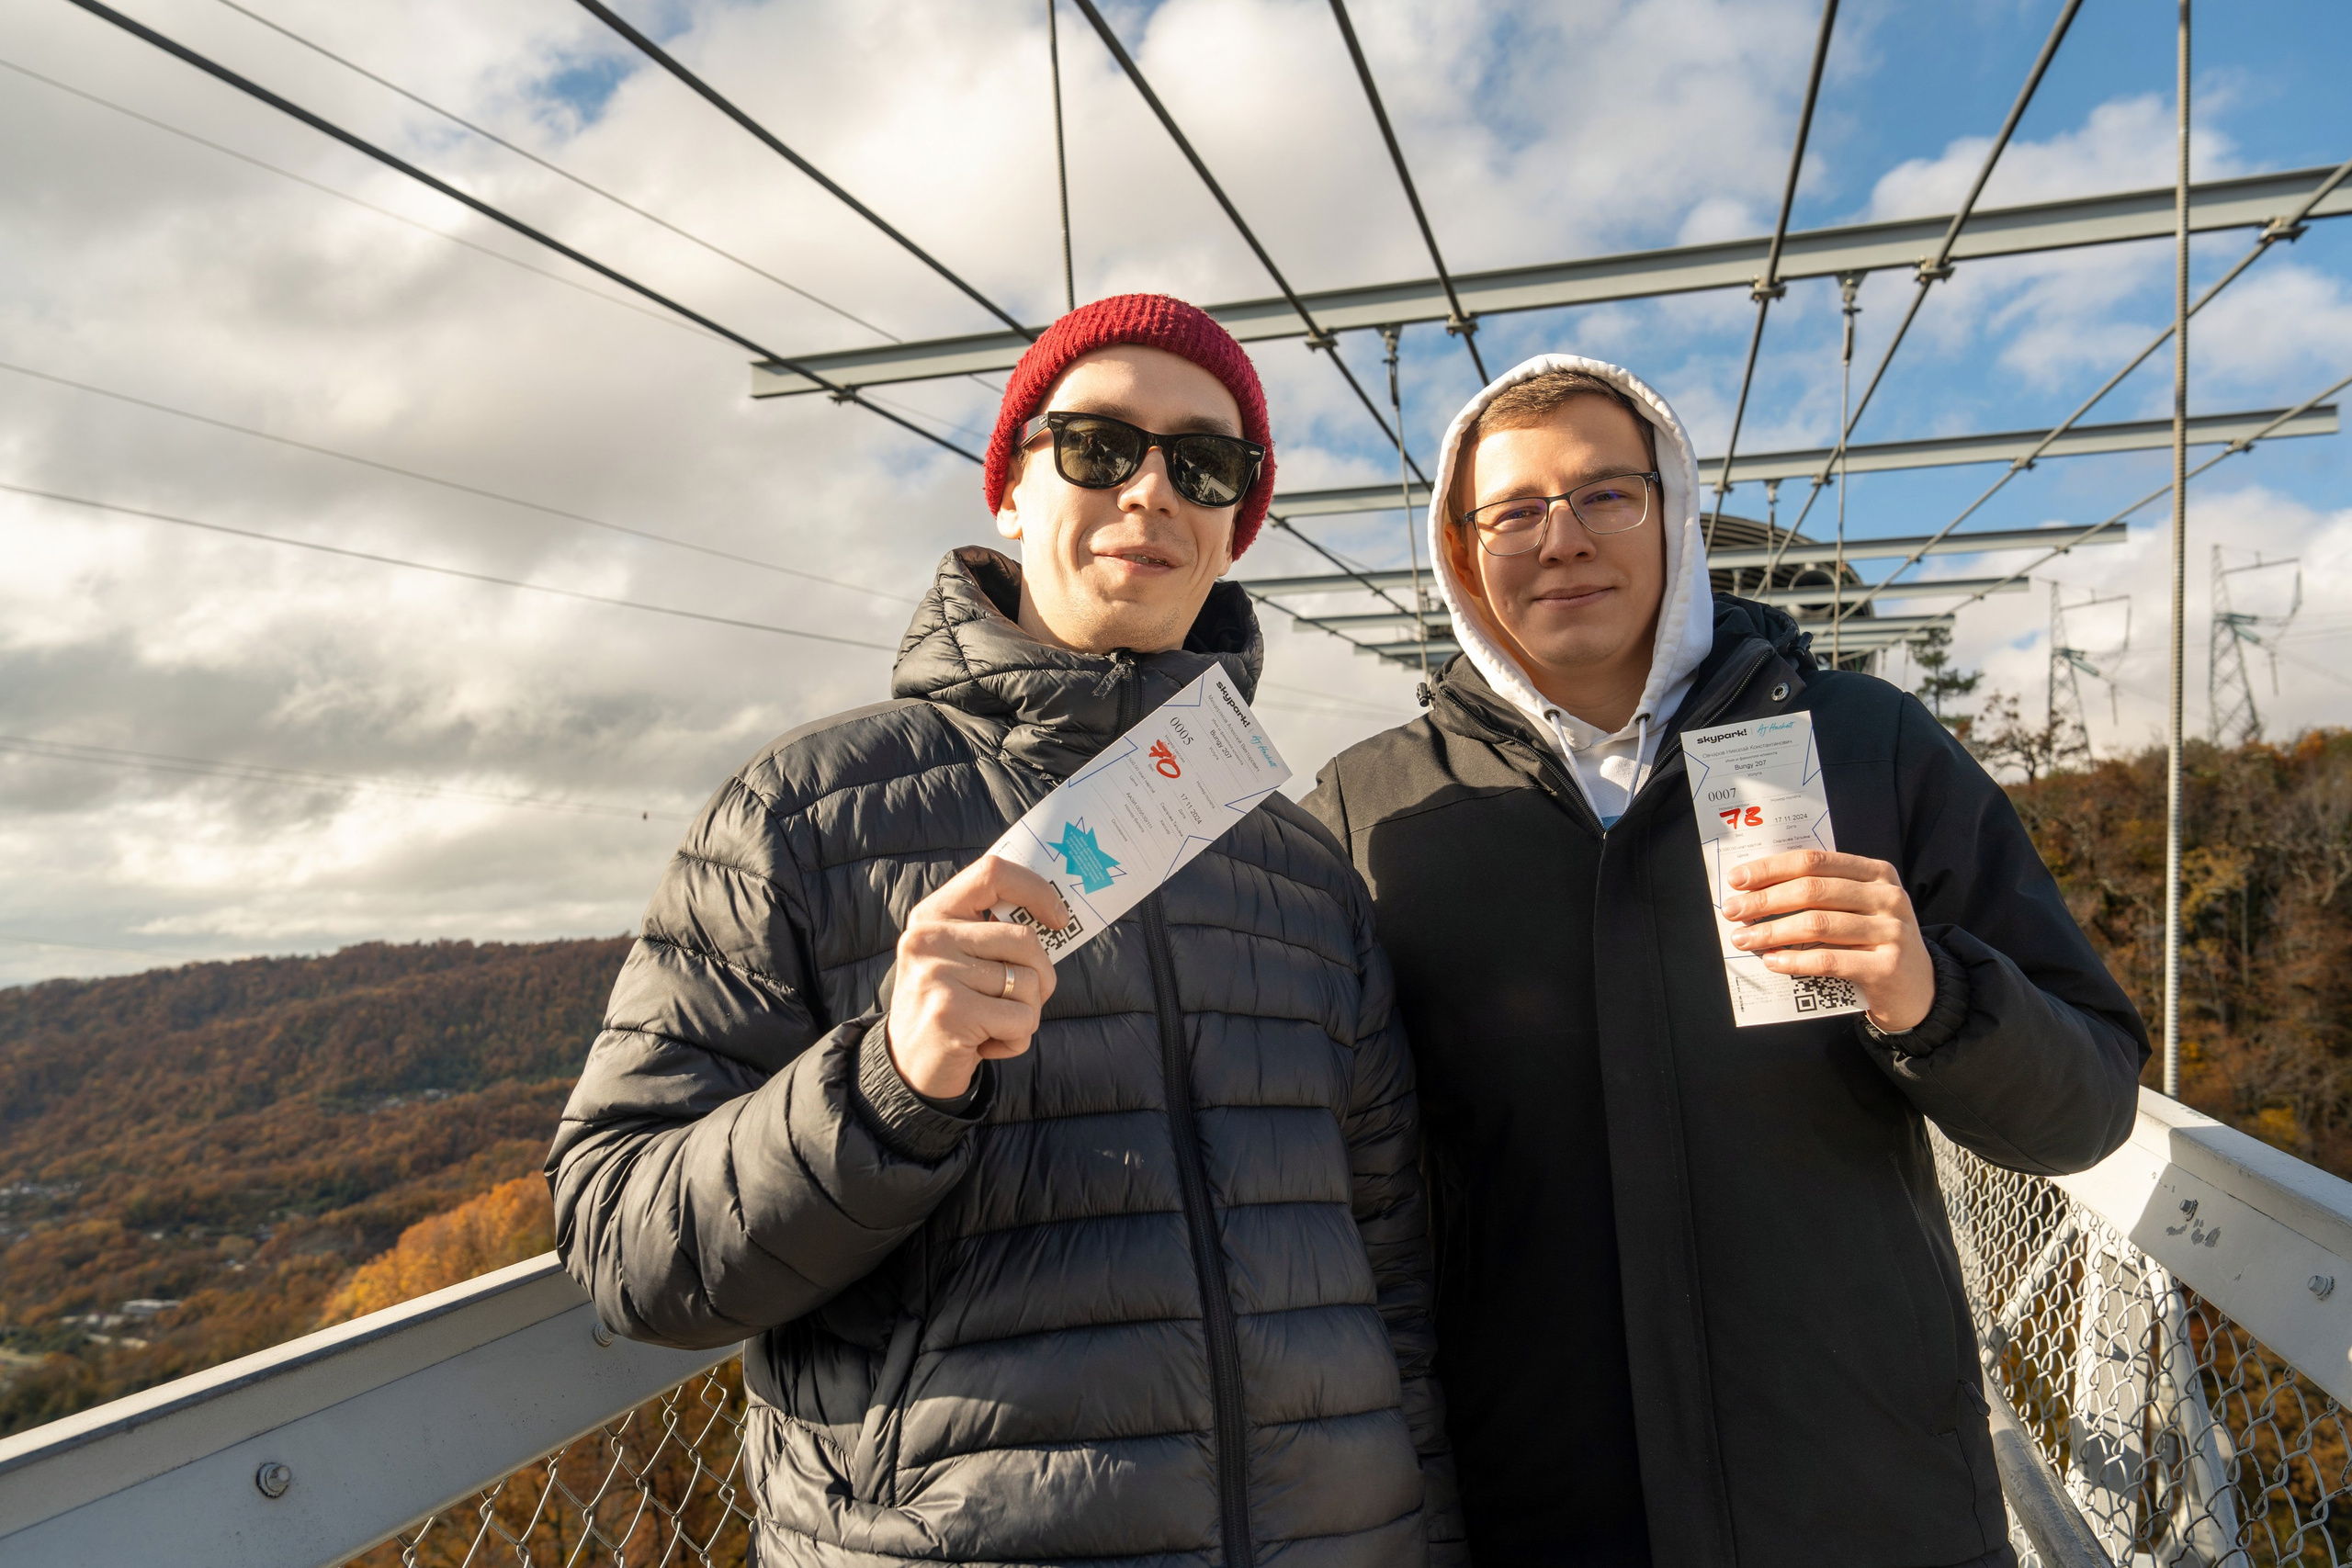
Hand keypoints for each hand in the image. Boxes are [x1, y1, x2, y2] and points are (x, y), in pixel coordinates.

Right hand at [885, 856, 1067, 1099]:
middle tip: (1023, 999)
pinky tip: (987, 1045)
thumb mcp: (956, 959)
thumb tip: (1054, 918)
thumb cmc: (949, 1008)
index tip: (1059, 918)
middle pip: (1025, 940)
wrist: (907, 1069)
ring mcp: (937, 974)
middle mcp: (929, 938)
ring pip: (1028, 983)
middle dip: (1042, 976)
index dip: (1036, 890)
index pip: (992, 874)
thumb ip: (990, 935)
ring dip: (1026, 1014)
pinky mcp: (951, 1012)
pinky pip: (1022, 1019)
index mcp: (932, 915)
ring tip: (992, 1026)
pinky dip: (1017, 1040)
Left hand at [1721, 849, 1934, 1032]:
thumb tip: (1756, 892)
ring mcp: (1891, 930)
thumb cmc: (1874, 943)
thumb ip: (1822, 895)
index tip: (1737, 880)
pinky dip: (1795, 960)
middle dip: (1764, 900)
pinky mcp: (1888, 966)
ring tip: (1744, 940)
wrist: (1919, 990)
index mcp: (1876, 873)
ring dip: (1772, 932)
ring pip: (1817, 924)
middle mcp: (1887, 896)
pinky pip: (1829, 960)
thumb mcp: (1859, 909)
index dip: (1771, 868)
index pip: (1814, 861)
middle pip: (1812, 889)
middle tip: (1732, 911)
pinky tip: (1773, 961)